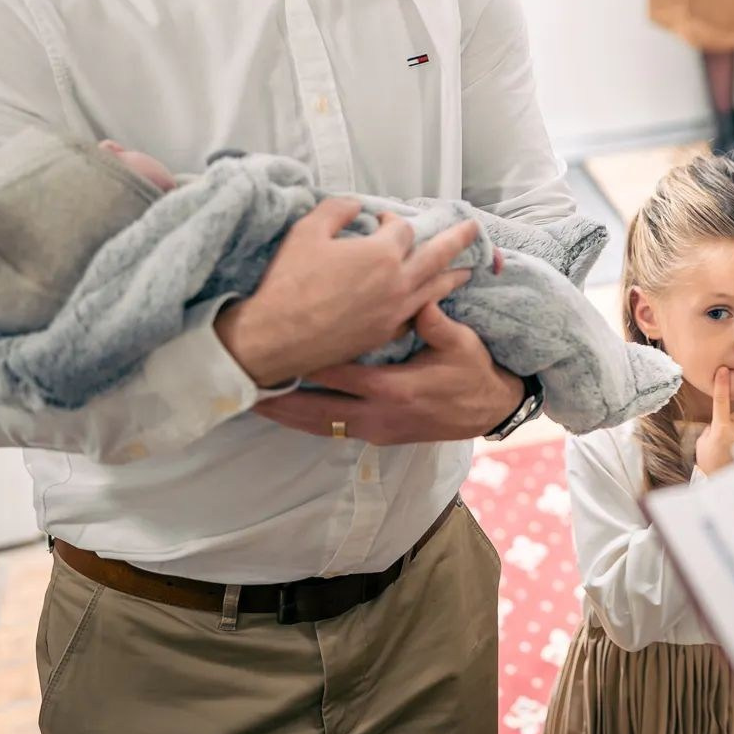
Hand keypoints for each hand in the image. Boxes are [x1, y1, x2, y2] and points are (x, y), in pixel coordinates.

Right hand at [216, 199, 477, 386]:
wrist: (276, 337)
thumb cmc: (289, 281)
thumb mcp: (307, 231)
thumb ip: (336, 210)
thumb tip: (355, 206)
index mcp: (382, 254)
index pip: (402, 230)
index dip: (393, 221)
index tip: (382, 220)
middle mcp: (397, 283)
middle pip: (436, 256)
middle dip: (457, 239)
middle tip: (475, 229)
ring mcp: (394, 312)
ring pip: (434, 290)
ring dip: (453, 276)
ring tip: (469, 270)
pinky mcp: (384, 335)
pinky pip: (416, 316)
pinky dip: (428, 306)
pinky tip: (430, 304)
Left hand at [252, 300, 527, 443]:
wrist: (488, 410)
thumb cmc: (473, 372)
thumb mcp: (460, 343)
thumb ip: (434, 321)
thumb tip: (416, 296)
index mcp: (394, 389)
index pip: (339, 373)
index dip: (305, 362)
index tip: (276, 350)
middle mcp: (378, 416)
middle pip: (316, 410)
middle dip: (280, 401)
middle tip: (244, 390)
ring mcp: (376, 431)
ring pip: (319, 426)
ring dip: (287, 416)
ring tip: (253, 405)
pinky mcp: (377, 437)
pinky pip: (332, 430)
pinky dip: (306, 422)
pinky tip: (287, 413)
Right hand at [694, 367, 733, 474]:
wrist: (721, 481)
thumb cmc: (708, 462)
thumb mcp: (703, 441)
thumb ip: (712, 427)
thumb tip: (719, 423)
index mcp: (721, 428)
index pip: (720, 402)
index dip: (721, 385)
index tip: (723, 370)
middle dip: (728, 421)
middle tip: (719, 440)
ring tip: (727, 450)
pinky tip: (733, 454)